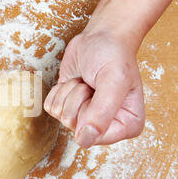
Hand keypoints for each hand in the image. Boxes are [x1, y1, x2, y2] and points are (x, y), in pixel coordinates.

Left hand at [44, 29, 144, 147]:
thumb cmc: (113, 55)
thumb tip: (84, 141)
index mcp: (127, 125)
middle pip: (74, 125)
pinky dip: (59, 90)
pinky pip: (50, 107)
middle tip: (92, 83)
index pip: (95, 137)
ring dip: (69, 91)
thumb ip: (102, 112)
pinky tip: (75, 81)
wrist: (101, 37)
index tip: (100, 92)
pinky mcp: (68, 107)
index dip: (90, 112)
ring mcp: (85, 118)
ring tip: (86, 81)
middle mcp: (106, 126)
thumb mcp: (114, 80)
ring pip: (61, 115)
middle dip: (78, 98)